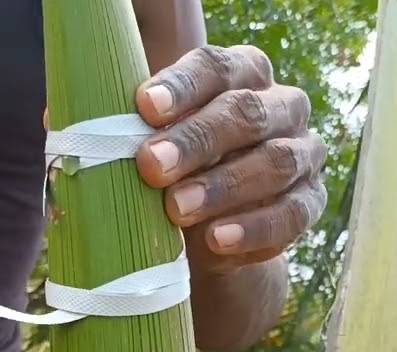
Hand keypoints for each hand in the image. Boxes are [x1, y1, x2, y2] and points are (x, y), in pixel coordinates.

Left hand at [133, 45, 328, 274]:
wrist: (212, 230)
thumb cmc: (176, 169)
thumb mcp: (156, 144)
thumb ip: (137, 132)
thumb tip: (85, 130)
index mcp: (243, 74)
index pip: (216, 68)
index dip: (182, 86)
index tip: (144, 107)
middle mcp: (282, 106)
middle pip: (247, 113)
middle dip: (197, 140)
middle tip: (151, 166)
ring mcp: (303, 154)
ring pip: (274, 162)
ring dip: (223, 187)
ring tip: (177, 210)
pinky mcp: (311, 202)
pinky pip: (292, 214)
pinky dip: (253, 228)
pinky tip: (218, 239)